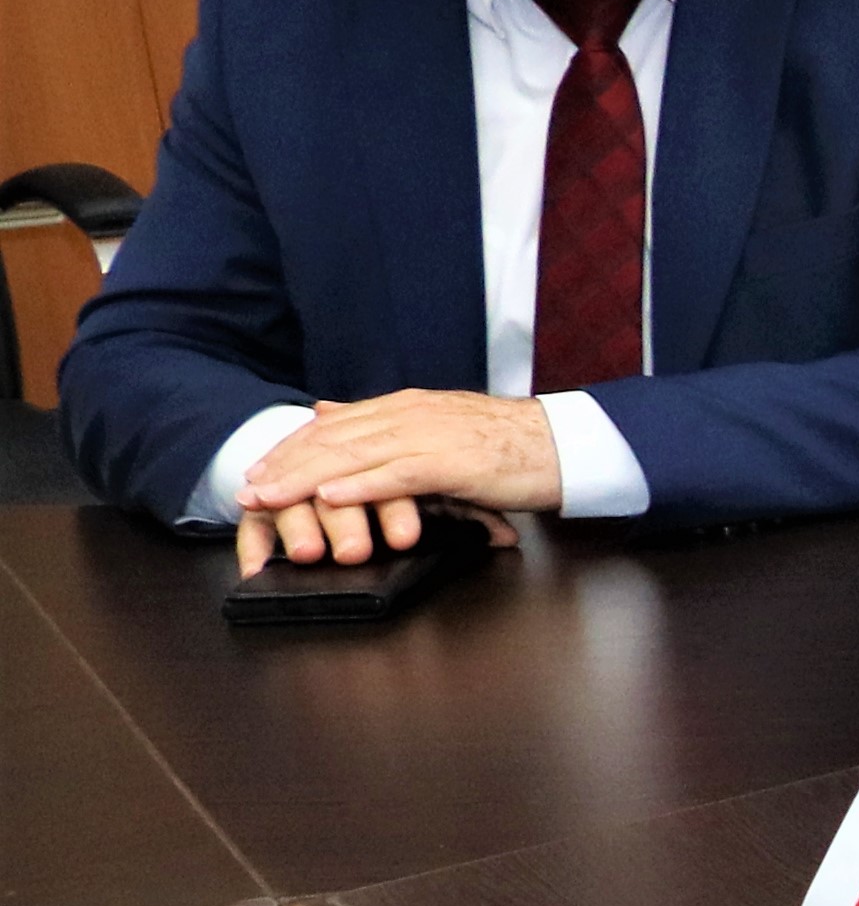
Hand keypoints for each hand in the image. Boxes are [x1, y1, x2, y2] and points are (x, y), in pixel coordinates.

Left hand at [238, 392, 558, 569]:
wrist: (563, 443)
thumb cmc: (508, 445)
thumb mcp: (438, 425)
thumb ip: (381, 420)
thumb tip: (327, 410)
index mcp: (406, 406)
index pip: (333, 424)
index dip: (291, 448)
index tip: (259, 470)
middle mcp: (410, 414)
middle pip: (333, 439)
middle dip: (285, 466)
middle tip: (248, 489)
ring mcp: (430, 436)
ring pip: (354, 456)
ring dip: (306, 479)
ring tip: (271, 498)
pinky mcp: (453, 463)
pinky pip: (396, 475)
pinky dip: (359, 487)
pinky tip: (330, 498)